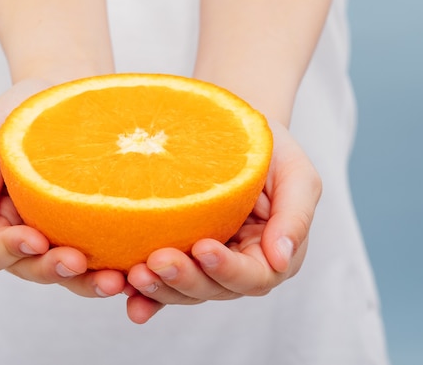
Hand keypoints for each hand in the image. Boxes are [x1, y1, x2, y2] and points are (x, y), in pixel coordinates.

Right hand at [0, 79, 125, 297]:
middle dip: (52, 270)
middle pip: (32, 269)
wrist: (67, 89)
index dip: (7, 251)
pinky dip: (118, 268)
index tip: (33, 239)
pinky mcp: (96, 229)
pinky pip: (105, 258)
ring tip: (115, 279)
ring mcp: (63, 235)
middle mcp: (28, 234)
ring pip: (71, 275)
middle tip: (76, 262)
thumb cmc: (21, 112)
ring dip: (89, 283)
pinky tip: (135, 268)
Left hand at [125, 120, 321, 322]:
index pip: (253, 276)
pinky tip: (126, 294)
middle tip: (156, 261)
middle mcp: (237, 265)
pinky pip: (161, 283)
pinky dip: (145, 295)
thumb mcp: (296, 173)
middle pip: (213, 289)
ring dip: (159, 288)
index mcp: (270, 252)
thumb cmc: (269, 149)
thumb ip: (295, 216)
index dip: (227, 269)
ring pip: (184, 290)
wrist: (231, 127)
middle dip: (184, 279)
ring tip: (133, 274)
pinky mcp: (178, 256)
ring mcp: (204, 264)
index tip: (203, 247)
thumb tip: (281, 259)